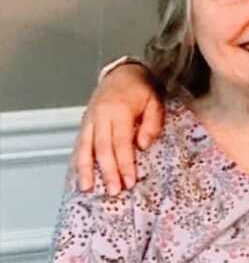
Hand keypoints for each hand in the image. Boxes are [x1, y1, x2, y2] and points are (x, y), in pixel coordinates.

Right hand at [72, 63, 162, 194]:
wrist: (123, 72)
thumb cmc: (142, 88)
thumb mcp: (155, 101)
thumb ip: (152, 123)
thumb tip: (143, 145)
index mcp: (119, 110)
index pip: (121, 142)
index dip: (124, 163)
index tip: (129, 181)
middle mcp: (101, 115)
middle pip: (102, 148)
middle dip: (108, 171)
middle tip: (113, 190)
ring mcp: (90, 118)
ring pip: (85, 146)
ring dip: (86, 169)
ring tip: (87, 188)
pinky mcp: (85, 121)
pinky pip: (79, 142)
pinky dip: (78, 159)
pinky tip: (78, 173)